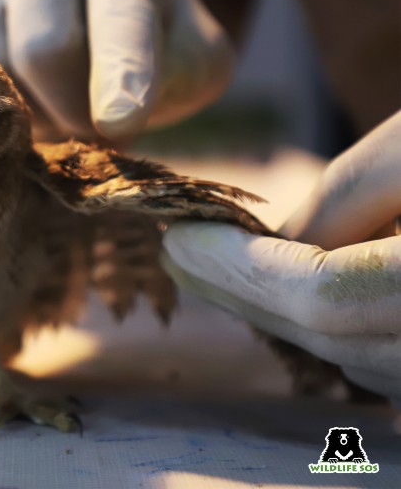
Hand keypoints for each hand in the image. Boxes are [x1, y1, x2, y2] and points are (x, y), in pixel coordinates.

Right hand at [0, 0, 232, 138]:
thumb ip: (182, 79)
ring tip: (41, 98)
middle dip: (68, 112)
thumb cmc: (134, 33)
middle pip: (43, 48)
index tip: (119, 122)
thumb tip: (114, 115)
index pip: (122, 15)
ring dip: (18, 110)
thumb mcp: (187, 51)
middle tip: (84, 126)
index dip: (121, 73)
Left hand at [162, 110, 400, 403]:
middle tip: (178, 259)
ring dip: (281, 313)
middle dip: (242, 294)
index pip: (319, 296)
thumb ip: (340, 198)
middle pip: (326, 336)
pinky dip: (335, 326)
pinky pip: (385, 360)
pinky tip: (294, 290)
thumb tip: (264, 246)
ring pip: (352, 357)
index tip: (177, 241)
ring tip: (221, 271)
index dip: (238, 271)